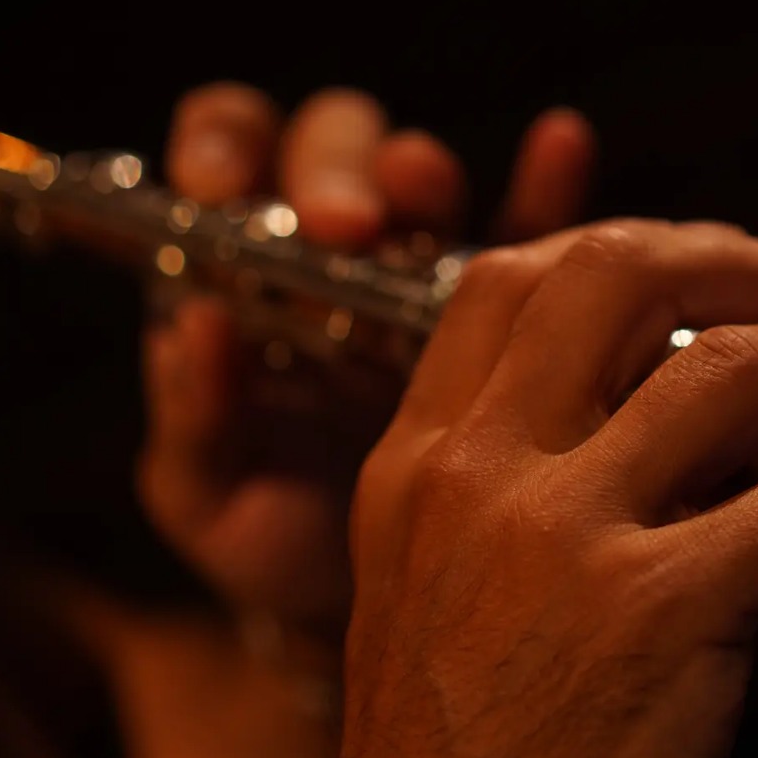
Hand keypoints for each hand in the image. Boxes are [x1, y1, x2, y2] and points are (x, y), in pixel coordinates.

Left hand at [140, 82, 596, 633]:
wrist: (386, 610)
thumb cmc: (281, 545)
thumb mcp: (212, 504)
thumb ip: (194, 427)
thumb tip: (195, 331)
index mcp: (249, 280)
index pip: (229, 163)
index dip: (226, 150)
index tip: (231, 189)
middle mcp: (339, 258)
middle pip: (334, 158)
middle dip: (336, 172)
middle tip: (348, 224)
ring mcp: (427, 277)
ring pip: (427, 184)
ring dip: (426, 173)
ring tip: (429, 188)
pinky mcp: (515, 312)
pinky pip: (534, 235)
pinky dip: (547, 183)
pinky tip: (564, 147)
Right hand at [313, 220, 757, 757]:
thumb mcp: (450, 598)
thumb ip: (530, 494)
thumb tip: (680, 428)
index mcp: (421, 468)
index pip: (515, 281)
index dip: (636, 250)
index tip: (716, 278)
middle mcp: (481, 477)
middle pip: (619, 278)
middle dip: (740, 264)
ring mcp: (566, 539)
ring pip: (730, 371)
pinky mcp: (658, 614)